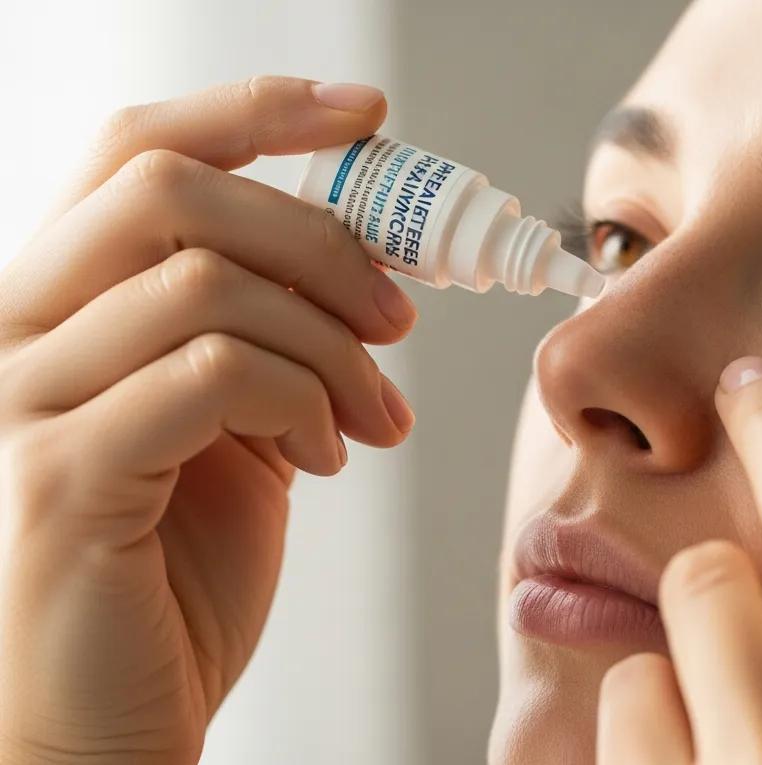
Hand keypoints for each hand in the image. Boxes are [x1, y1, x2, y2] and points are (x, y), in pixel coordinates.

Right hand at [0, 77, 415, 763]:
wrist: (117, 715)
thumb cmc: (177, 569)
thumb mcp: (238, 424)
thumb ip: (269, 333)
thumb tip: (368, 257)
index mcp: (60, 301)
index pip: (138, 150)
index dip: (254, 111)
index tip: (364, 116)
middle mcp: (13, 329)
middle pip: (170, 189)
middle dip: (320, 239)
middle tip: (399, 317)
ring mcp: (20, 402)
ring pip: (203, 283)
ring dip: (331, 346)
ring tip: (375, 418)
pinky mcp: (60, 479)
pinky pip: (212, 376)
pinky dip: (302, 402)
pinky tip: (329, 459)